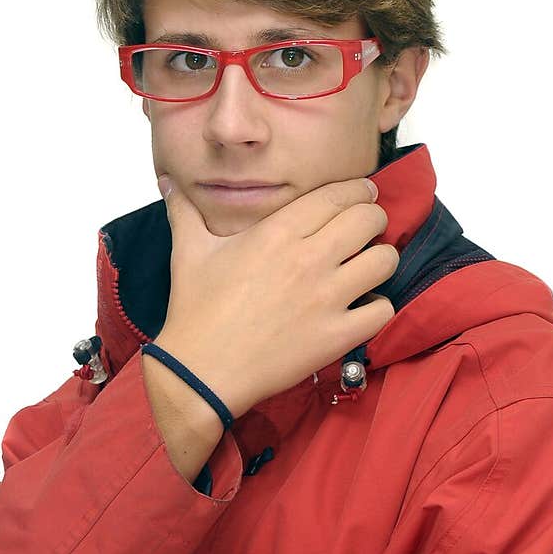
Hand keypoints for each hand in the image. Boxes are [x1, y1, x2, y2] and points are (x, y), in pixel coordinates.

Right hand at [154, 175, 398, 420]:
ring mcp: (326, 298)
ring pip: (385, 261)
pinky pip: (382, 310)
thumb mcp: (188, 252)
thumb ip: (184, 211)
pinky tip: (361, 308)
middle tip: (365, 231)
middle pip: (369, 220)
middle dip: (372, 220)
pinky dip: (377, 307)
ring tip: (366, 268)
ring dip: (380, 260)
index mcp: (278, 232)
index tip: (362, 193)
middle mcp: (308, 259)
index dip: (357, 190)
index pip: (338, 195)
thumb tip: (167, 182)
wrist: (201, 371)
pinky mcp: (336, 335)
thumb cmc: (195, 311)